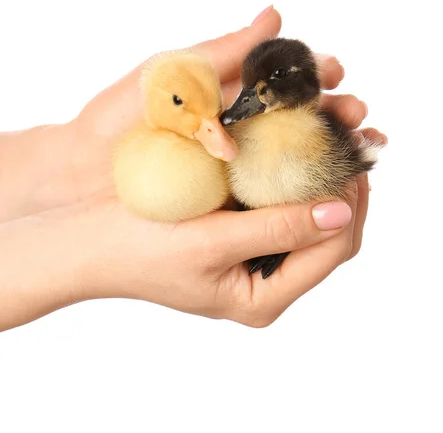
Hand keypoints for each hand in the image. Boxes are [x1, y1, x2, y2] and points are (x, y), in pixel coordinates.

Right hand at [52, 6, 387, 325]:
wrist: (88, 244)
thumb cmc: (138, 248)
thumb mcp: (212, 242)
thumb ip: (277, 230)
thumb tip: (339, 213)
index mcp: (261, 297)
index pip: (331, 251)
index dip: (350, 203)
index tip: (353, 157)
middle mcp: (262, 283)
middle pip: (327, 239)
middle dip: (342, 193)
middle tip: (346, 144)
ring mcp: (249, 261)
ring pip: (307, 222)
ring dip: (318, 184)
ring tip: (326, 144)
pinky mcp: (233, 238)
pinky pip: (277, 211)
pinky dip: (288, 183)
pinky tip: (288, 153)